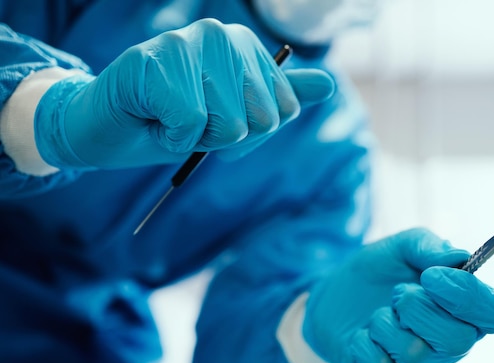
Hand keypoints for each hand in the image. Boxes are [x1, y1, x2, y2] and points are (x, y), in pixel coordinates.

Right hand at [34, 18, 334, 168]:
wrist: (105, 128)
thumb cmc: (169, 121)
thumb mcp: (233, 115)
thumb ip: (278, 97)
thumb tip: (329, 86)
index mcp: (245, 46)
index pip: (283, 112)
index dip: (249, 135)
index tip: (214, 120)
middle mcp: (222, 35)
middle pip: (262, 121)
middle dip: (224, 138)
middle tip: (189, 120)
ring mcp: (188, 42)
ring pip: (230, 125)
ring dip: (197, 138)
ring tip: (169, 117)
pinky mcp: (156, 61)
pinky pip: (190, 125)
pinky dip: (170, 137)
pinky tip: (152, 116)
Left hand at [303, 228, 493, 362]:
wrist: (333, 297)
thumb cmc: (378, 273)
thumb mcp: (400, 247)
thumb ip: (429, 247)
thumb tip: (459, 256)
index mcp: (464, 309)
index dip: (470, 297)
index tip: (432, 276)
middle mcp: (450, 344)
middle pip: (457, 340)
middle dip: (418, 308)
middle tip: (398, 292)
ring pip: (414, 354)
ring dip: (386, 323)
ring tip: (379, 312)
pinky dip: (363, 342)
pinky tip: (363, 334)